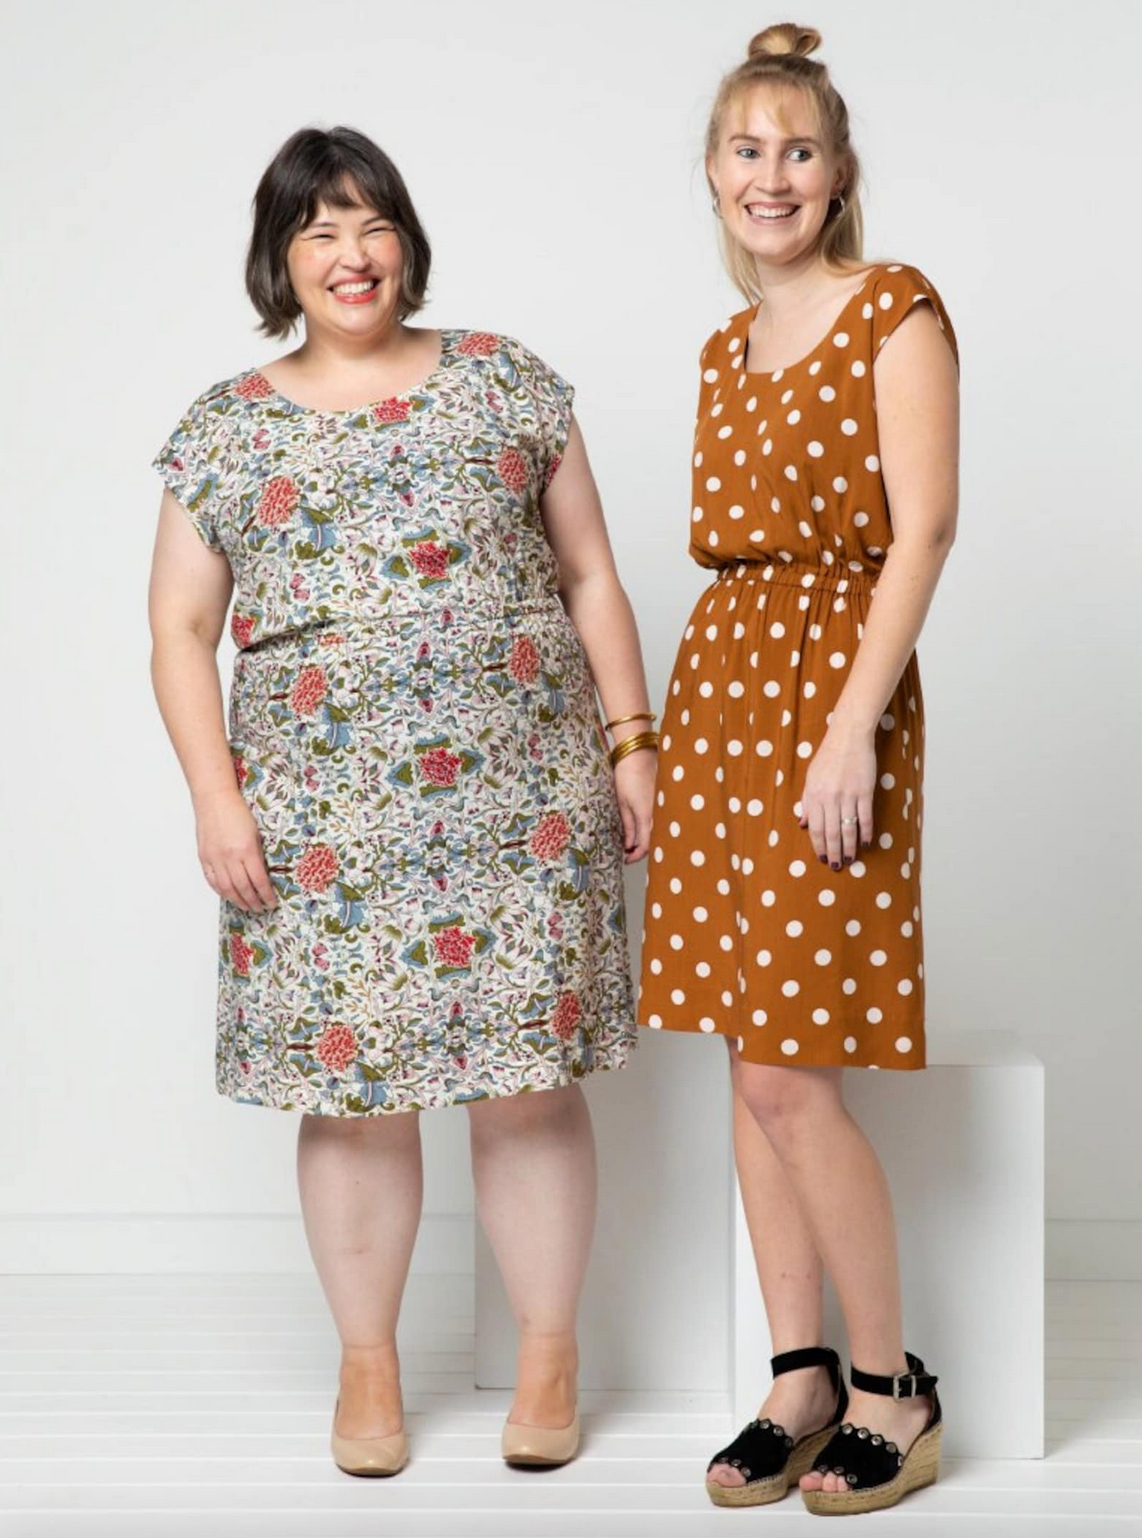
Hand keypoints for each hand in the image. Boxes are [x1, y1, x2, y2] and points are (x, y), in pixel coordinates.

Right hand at [196, 790, 278, 912]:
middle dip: (253, 902)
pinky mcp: (204, 858)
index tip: (271, 902)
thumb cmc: (238, 811)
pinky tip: (229, 896)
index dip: (266, 895)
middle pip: (243, 889)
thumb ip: (258, 855)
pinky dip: (221, 891)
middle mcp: (230, 857)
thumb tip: (262, 875)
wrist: (215, 799)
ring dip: (238, 901)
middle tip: (261, 908)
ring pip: (226, 889)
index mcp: (246, 850)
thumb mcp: (256, 833)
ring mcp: (215, 859)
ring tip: (247, 906)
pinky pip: (212, 881)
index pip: (258, 881)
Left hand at [613, 749, 655, 863]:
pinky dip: (653, 827)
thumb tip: (628, 844)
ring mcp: (663, 806)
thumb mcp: (622, 803)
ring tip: (634, 841)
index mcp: (646, 815)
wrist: (639, 754)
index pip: (645, 846)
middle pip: (654, 840)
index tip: (626, 859)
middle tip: (629, 852)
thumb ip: (628, 826)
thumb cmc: (626, 776)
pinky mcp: (664, 800)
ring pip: (659, 831)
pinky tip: (643, 827)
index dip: (636, 856)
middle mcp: (658, 813)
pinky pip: (661, 819)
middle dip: (642, 850)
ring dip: (648, 839)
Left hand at [797, 725, 876, 868]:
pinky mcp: (865, 791)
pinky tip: (866, 843)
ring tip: (851, 860)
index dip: (818, 846)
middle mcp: (829, 798)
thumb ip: (806, 802)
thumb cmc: (828, 757)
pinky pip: (865, 817)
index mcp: (814, 795)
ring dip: (850, 847)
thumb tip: (802, 824)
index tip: (822, 858)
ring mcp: (848, 795)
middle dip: (834, 852)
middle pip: (831, 832)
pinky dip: (866, 832)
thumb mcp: (810, 778)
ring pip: (848, 828)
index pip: (815, 828)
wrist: (848, 737)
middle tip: (837, 866)